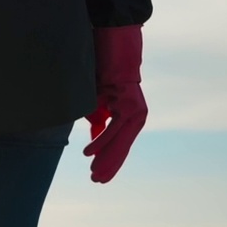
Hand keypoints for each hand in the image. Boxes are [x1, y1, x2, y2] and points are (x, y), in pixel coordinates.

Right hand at [84, 25, 146, 183]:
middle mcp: (136, 114)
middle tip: (97, 182)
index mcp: (129, 115)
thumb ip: (98, 120)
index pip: (120, 144)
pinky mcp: (130, 103)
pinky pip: (115, 127)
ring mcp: (136, 109)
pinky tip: (89, 153)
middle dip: (110, 165)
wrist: (110, 45)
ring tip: (94, 173)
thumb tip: (95, 137)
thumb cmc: (101, 72)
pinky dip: (102, 140)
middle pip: (122, 146)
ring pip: (121, 140)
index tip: (99, 177)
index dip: (110, 160)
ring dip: (107, 158)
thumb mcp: (96, 103)